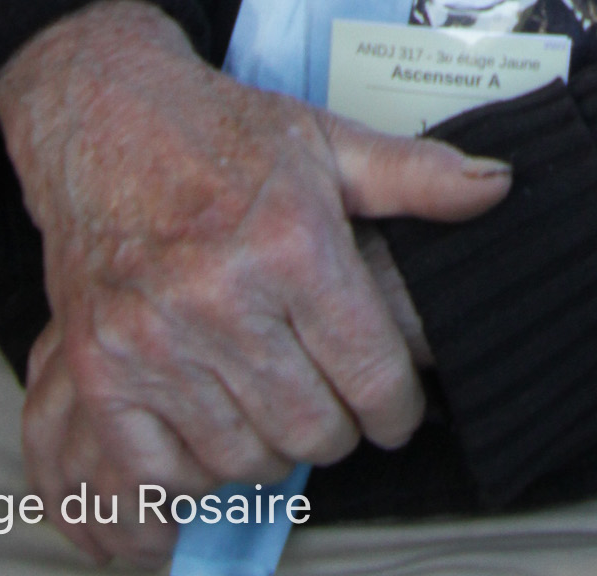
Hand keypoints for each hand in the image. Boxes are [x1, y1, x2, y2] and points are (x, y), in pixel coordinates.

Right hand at [0, 1, 509, 565]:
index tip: (393, 408)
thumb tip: (497, 187)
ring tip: (271, 409)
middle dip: (335, 429)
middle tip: (330, 403)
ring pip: (242, 459)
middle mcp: (222, 297)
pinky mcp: (99, 369)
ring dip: (267, 450)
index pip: (372, 374)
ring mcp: (154, 340)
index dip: (397, 408)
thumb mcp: (326, 140)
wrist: (102, 117)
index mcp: (291, 242)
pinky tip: (208, 447)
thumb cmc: (222, 132)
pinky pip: (158, 474)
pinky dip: (189, 479)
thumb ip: (415, 175)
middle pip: (311, 429)